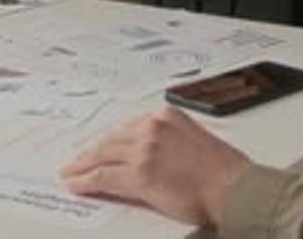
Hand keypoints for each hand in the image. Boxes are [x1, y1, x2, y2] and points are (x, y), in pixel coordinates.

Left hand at [60, 107, 249, 226]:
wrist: (232, 186)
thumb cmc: (222, 171)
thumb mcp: (193, 140)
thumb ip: (170, 140)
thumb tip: (155, 154)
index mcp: (166, 115)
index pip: (127, 127)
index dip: (109, 139)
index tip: (99, 145)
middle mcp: (152, 127)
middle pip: (111, 138)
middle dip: (92, 150)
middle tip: (77, 159)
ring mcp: (144, 149)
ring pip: (102, 155)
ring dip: (82, 165)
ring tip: (70, 172)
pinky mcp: (139, 174)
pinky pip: (103, 176)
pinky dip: (85, 181)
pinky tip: (76, 184)